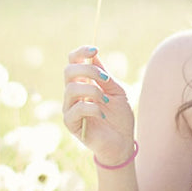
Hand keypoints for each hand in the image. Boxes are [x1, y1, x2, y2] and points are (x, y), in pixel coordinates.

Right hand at [62, 46, 135, 165]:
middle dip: (88, 70)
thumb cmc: (120, 116)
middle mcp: (74, 94)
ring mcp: (70, 108)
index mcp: (84, 82)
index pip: (73, 62)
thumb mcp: (117, 91)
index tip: (95, 49)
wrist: (123, 141)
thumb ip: (104, 75)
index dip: (80, 52)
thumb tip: (93, 54)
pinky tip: (103, 113)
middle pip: (68, 71)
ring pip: (71, 89)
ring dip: (92, 90)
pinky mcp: (71, 123)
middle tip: (105, 79)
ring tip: (106, 99)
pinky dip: (92, 107)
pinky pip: (76, 109)